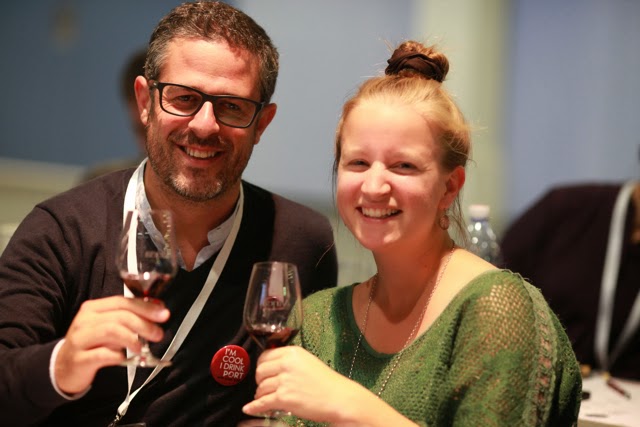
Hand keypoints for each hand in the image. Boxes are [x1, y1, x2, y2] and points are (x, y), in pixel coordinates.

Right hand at [54, 296, 169, 393]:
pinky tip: (123, 358)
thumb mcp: (107, 326)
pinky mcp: (79, 359)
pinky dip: (117, 355)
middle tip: (158, 334)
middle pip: (120, 316)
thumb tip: (157, 312)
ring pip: (111, 330)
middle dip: (144, 324)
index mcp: (93, 308)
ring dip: (131, 338)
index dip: (146, 307)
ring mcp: (80, 339)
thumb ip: (128, 318)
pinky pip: (102, 354)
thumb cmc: (91, 344)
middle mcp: (85, 320)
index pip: (123, 302)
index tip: (163, 314)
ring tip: (141, 347)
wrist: (62, 367)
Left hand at [242, 346, 374, 423]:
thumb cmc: (327, 382)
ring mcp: (285, 381)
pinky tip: (249, 408)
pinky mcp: (284, 398)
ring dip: (261, 395)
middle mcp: (287, 364)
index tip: (263, 371)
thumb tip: (271, 367)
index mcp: (293, 352)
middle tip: (264, 386)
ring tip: (266, 398)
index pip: (266, 355)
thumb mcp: (308, 362)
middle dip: (260, 380)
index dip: (262, 365)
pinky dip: (254, 407)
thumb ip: (290, 361)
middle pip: (260, 371)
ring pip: (261, 388)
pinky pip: (262, 402)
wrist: (339, 398)